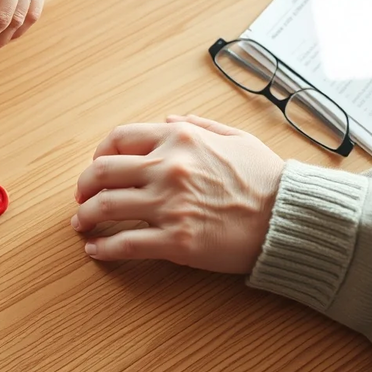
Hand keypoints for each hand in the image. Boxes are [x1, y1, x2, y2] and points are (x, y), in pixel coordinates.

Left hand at [71, 115, 284, 273]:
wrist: (290, 218)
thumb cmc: (268, 179)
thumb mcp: (236, 137)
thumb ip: (199, 125)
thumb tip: (169, 120)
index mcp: (180, 139)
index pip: (119, 139)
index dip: (100, 155)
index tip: (97, 169)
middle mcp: (167, 167)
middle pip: (102, 172)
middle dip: (84, 187)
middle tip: (81, 199)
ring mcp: (169, 204)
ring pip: (105, 207)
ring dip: (85, 217)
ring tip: (81, 225)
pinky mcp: (175, 240)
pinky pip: (124, 244)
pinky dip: (103, 249)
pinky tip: (95, 251)